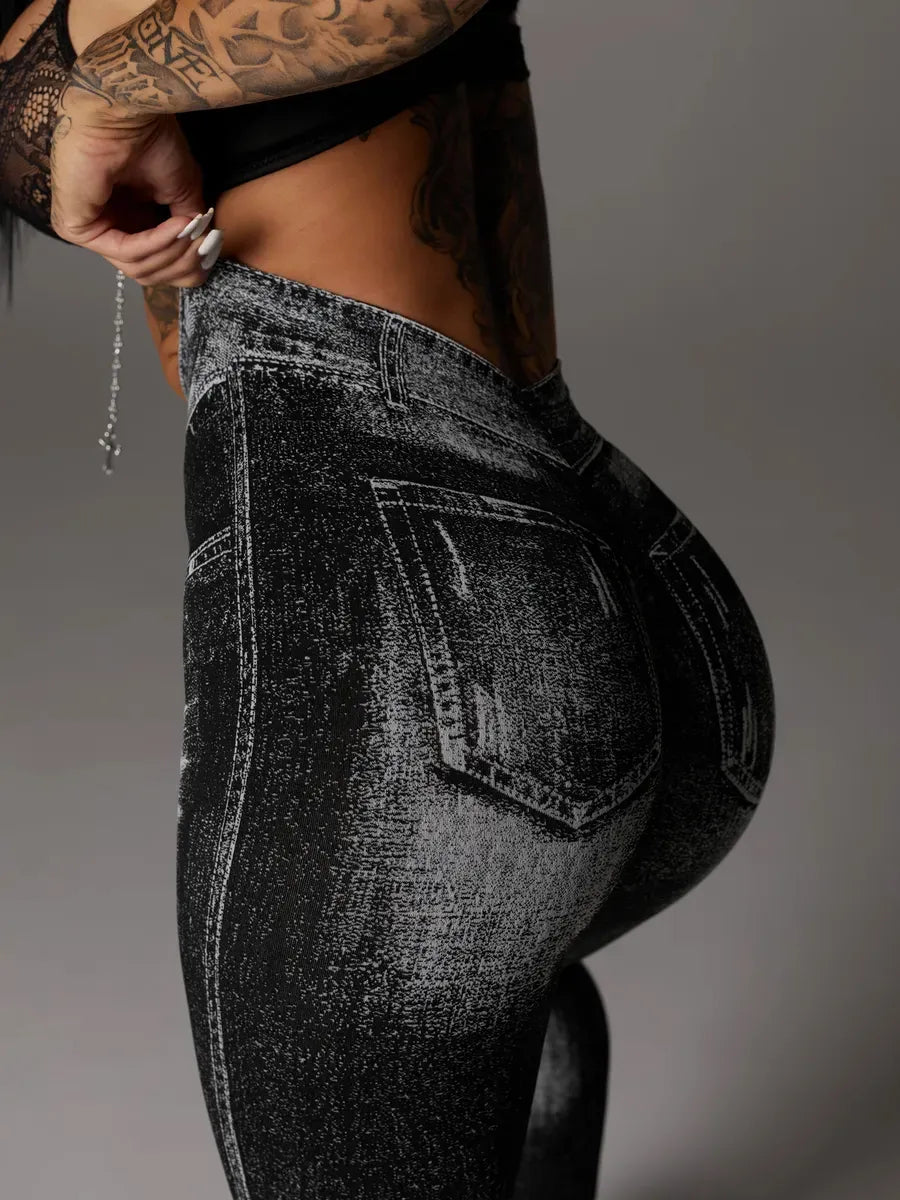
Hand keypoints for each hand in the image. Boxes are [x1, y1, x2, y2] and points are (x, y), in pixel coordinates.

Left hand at [49, 85, 222, 284]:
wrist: (125, 109)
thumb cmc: (148, 137)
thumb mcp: (182, 193)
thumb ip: (189, 230)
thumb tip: (203, 258)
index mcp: (126, 220)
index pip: (155, 267)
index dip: (187, 266)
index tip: (210, 249)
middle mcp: (106, 227)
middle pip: (148, 274)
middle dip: (182, 262)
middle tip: (202, 242)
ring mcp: (89, 229)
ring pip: (139, 268)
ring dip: (173, 250)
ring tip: (188, 228)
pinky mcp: (76, 228)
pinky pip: (126, 252)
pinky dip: (156, 242)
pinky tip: (175, 226)